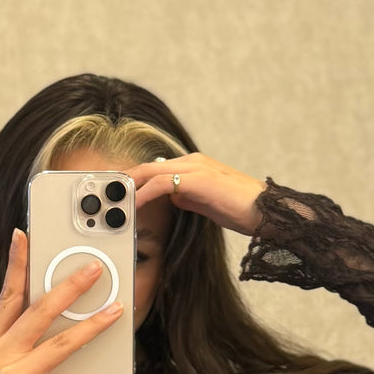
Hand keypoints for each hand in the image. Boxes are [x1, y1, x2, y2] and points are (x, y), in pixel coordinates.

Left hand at [125, 153, 265, 237]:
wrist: (268, 211)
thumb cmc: (243, 210)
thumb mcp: (208, 204)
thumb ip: (189, 198)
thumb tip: (172, 198)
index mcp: (194, 166)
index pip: (155, 170)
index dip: (134, 181)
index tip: (117, 194)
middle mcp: (192, 162)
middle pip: (147, 167)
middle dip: (125, 181)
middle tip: (104, 196)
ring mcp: (195, 168)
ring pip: (150, 172)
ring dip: (129, 188)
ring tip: (112, 203)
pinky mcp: (198, 179)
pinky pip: (161, 184)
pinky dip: (143, 194)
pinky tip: (132, 206)